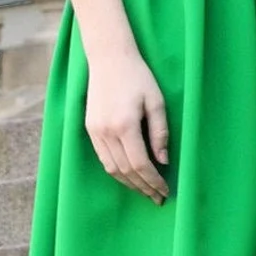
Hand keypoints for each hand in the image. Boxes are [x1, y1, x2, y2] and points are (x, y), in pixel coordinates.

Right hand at [85, 49, 170, 202]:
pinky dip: (117, 171)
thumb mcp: (157, 101)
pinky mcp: (89, 129)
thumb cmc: (138, 76)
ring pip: (112, 168)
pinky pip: (103, 158)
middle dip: (143, 187)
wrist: (109, 58)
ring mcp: (95, 131)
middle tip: (158, 197)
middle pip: (125, 171)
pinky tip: (129, 175)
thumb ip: (160, 133)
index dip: (153, 181)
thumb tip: (164, 161)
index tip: (166, 190)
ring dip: (129, 183)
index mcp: (125, 125)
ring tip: (145, 190)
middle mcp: (106, 132)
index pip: (140, 164)